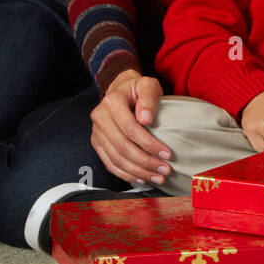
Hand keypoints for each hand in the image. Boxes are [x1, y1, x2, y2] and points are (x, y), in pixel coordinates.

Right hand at [89, 70, 171, 184]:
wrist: (121, 90)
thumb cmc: (138, 89)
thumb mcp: (148, 84)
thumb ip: (148, 97)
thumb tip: (145, 119)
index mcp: (112, 102)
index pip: (130, 129)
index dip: (149, 144)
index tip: (167, 154)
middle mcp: (99, 118)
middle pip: (122, 147)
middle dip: (145, 162)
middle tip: (165, 170)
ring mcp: (96, 132)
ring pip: (115, 159)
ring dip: (138, 172)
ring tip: (158, 177)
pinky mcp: (97, 144)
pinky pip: (110, 164)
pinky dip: (125, 174)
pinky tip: (141, 178)